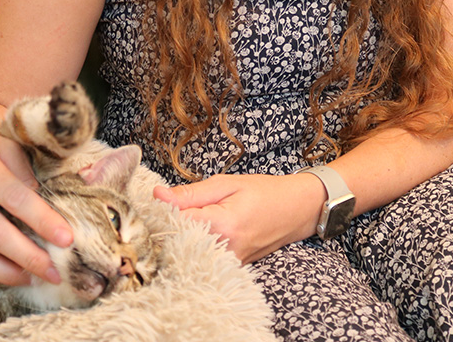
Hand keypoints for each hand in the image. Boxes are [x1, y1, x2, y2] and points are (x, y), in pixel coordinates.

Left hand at [153, 172, 324, 263]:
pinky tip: (196, 232)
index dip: (160, 213)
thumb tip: (157, 195)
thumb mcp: (226, 184)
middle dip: (167, 227)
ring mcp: (228, 263)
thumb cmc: (265, 192)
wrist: (298, 210)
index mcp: (221, 225)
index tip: (155, 203)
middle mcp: (224, 250)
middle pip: (178, 242)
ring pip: (189, 252)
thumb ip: (190, 193)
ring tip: (184, 220)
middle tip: (167, 211)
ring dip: (180, 237)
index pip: (173, 224)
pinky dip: (194, 245)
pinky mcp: (231, 268)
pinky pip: (202, 258)